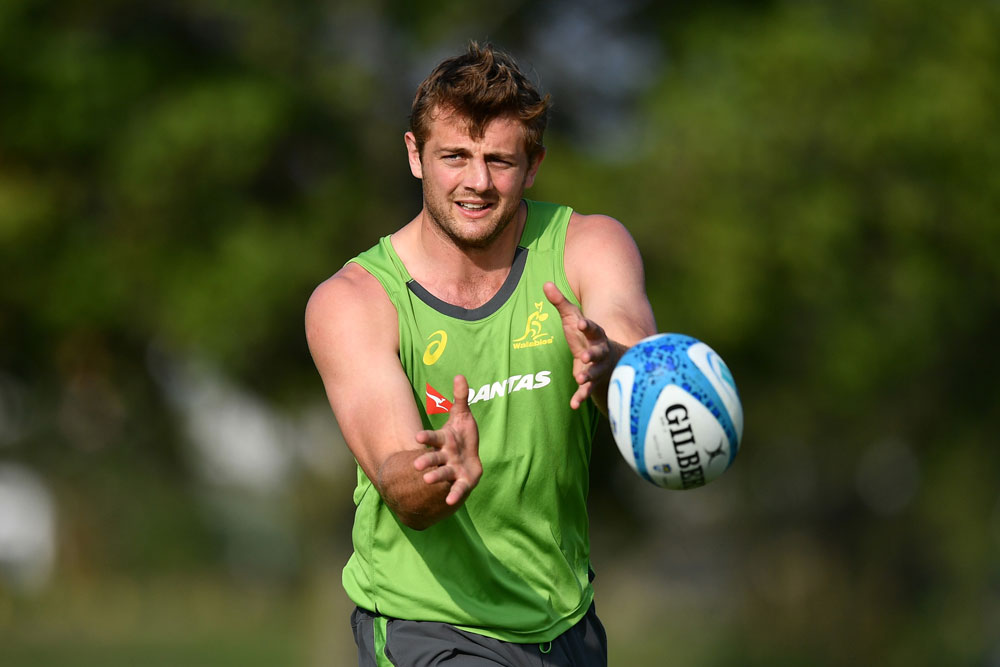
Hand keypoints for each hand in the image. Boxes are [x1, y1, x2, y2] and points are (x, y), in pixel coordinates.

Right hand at [413, 375, 481, 505]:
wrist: (470, 460)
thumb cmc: (463, 437)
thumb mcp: (463, 416)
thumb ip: (460, 398)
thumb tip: (460, 375)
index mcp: (443, 441)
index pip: (433, 438)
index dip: (426, 437)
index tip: (417, 437)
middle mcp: (444, 457)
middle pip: (434, 458)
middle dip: (426, 460)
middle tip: (417, 465)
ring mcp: (452, 470)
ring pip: (442, 473)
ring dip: (435, 477)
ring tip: (428, 480)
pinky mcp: (463, 482)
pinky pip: (457, 489)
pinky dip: (454, 494)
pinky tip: (450, 502)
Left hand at [543, 282, 616, 409]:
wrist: (608, 357)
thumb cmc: (585, 335)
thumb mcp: (573, 318)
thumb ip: (560, 303)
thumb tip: (545, 283)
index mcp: (596, 334)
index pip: (593, 328)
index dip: (587, 326)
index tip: (581, 323)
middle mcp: (600, 351)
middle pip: (598, 352)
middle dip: (592, 354)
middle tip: (584, 357)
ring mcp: (598, 368)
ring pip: (595, 373)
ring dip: (588, 376)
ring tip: (580, 379)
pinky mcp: (593, 382)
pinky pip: (587, 390)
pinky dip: (581, 397)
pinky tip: (573, 404)